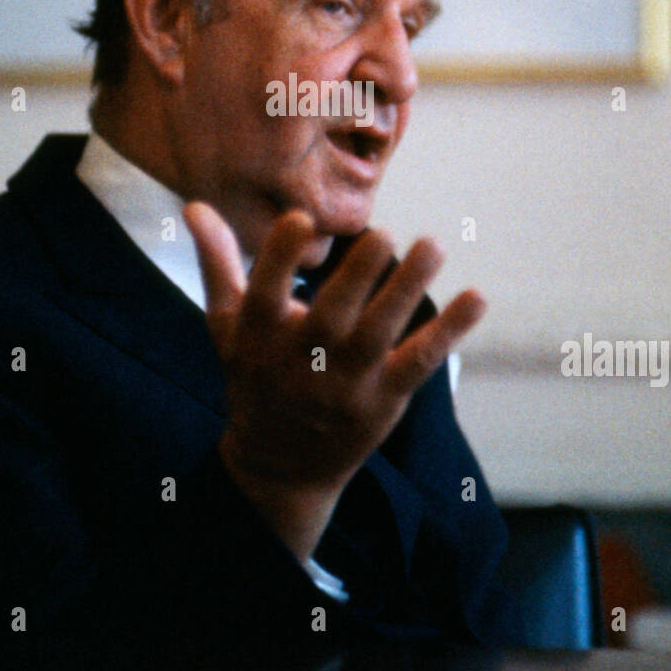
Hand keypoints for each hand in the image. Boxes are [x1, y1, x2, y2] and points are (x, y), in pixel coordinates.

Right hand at [183, 202, 485, 561]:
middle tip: (384, 233)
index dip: (281, 258)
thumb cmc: (253, 376)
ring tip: (433, 245)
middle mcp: (302, 361)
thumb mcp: (226, 325)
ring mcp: (346, 384)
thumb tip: (194, 206)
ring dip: (407, 291)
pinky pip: (419, 362)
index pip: (266, 293)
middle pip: (331, 316)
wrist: (280, 464)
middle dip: (357, 276)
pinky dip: (449, 333)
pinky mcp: (383, 400)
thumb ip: (217, 263)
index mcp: (258, 336)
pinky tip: (476, 298)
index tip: (301, 219)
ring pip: (379, 334)